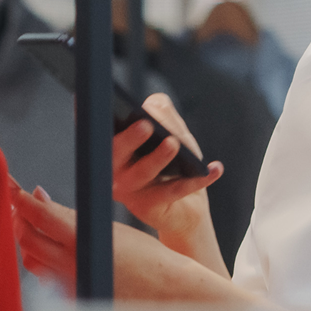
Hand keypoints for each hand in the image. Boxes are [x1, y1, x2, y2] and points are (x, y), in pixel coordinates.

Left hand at [9, 180, 235, 303]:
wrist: (168, 293)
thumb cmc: (145, 254)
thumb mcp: (109, 226)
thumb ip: (70, 214)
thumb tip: (39, 197)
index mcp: (83, 239)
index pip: (39, 215)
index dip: (19, 199)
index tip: (10, 186)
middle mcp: (71, 264)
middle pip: (27, 238)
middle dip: (19, 218)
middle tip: (21, 203)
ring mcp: (70, 286)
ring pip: (30, 260)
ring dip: (28, 240)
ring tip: (34, 224)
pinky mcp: (72, 301)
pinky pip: (44, 279)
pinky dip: (42, 262)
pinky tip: (49, 250)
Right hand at [113, 93, 222, 239]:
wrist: (186, 208)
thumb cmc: (175, 165)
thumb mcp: (173, 133)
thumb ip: (163, 114)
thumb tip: (152, 107)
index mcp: (113, 147)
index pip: (99, 130)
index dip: (95, 118)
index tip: (102, 103)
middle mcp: (114, 169)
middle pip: (116, 152)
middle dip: (129, 139)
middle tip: (145, 125)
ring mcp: (129, 190)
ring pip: (141, 173)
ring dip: (158, 158)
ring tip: (173, 143)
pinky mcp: (147, 207)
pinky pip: (173, 191)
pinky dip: (196, 180)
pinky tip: (215, 168)